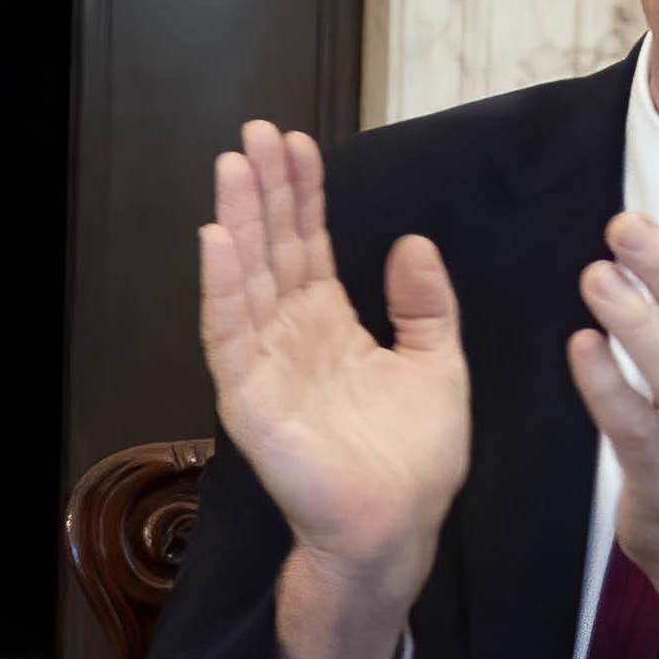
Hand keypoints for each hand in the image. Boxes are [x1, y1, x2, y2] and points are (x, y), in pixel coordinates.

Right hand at [199, 123, 467, 658]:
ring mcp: (264, 363)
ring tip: (231, 166)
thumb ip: (424, 304)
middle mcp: (289, 336)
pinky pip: (229, 330)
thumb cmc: (414, 458)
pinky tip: (219, 238)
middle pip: (270, 248)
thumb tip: (409, 242)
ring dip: (235, 220)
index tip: (294, 144)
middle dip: (262, 190)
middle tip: (252, 134)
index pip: (307, 246)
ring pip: (245, 277)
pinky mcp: (248, 395)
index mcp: (330, 326)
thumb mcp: (440, 364)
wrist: (396, 524)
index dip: (301, 195)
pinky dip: (222, 284)